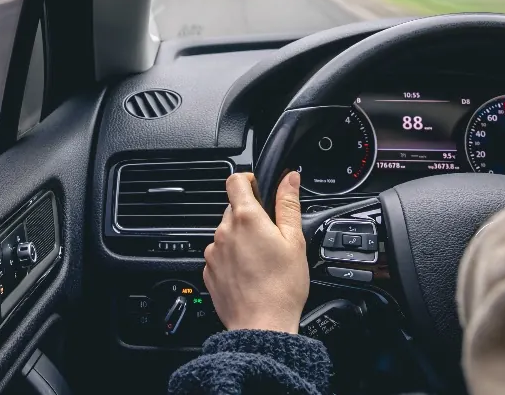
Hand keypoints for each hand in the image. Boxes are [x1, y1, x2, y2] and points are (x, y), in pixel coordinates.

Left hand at [203, 172, 307, 333]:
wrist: (261, 325)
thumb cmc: (282, 287)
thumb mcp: (295, 241)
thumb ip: (289, 204)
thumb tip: (290, 179)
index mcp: (247, 218)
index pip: (235, 180)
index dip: (248, 180)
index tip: (259, 188)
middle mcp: (224, 231)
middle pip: (234, 209)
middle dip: (251, 216)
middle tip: (271, 235)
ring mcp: (213, 251)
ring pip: (227, 233)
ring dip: (241, 238)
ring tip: (262, 259)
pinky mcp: (209, 270)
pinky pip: (220, 254)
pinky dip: (233, 257)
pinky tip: (250, 272)